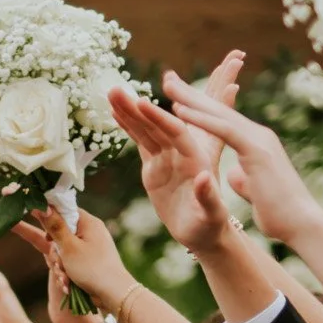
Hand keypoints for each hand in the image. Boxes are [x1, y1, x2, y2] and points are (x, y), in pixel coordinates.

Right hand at [21, 204, 132, 314]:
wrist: (114, 293)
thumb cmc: (92, 269)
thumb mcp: (69, 247)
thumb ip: (54, 226)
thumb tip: (42, 206)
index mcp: (89, 222)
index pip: (65, 210)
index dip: (52, 222)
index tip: (47, 238)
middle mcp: (92, 231)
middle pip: (63, 232)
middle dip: (56, 251)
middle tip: (58, 264)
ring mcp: (92, 245)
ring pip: (66, 249)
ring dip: (60, 265)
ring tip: (64, 279)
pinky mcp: (92, 259)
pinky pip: (73, 260)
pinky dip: (68, 271)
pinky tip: (68, 284)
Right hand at [108, 87, 231, 257]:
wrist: (203, 233)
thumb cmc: (210, 227)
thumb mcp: (212, 216)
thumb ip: (208, 197)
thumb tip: (204, 178)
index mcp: (197, 159)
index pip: (177, 133)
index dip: (159, 118)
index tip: (141, 103)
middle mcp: (182, 152)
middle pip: (158, 124)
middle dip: (137, 107)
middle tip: (115, 89)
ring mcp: (169, 157)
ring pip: (147, 129)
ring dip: (130, 111)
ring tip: (110, 93)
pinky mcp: (157, 165)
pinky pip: (142, 141)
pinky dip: (129, 127)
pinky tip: (115, 113)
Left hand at [162, 73, 322, 250]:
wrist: (301, 224)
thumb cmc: (280, 213)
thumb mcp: (254, 191)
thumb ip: (243, 178)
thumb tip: (234, 174)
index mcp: (255, 144)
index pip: (222, 120)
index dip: (200, 107)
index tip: (177, 96)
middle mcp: (257, 136)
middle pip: (219, 109)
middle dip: (192, 93)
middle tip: (167, 77)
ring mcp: (259, 140)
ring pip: (219, 113)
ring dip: (192, 98)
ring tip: (167, 85)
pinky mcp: (257, 151)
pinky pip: (224, 130)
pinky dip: (201, 119)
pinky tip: (179, 111)